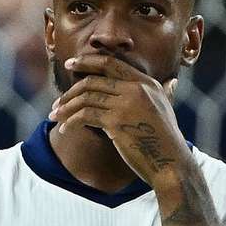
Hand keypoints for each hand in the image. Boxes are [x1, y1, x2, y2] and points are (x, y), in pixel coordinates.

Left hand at [50, 54, 192, 189]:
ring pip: (86, 98)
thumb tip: (171, 83)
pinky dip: (71, 122)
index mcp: (146, 82)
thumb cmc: (166, 140)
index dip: (86, 61)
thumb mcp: (168, 109)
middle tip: (57, 103)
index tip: (69, 64)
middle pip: (93, 81)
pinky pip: (85, 116)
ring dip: (66, 108)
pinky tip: (65, 130)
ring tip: (55, 116)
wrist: (171, 163)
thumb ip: (165, 93)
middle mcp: (137, 89)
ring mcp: (126, 104)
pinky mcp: (116, 123)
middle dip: (70, 91)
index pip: (110, 63)